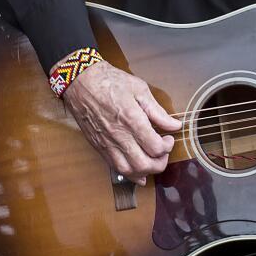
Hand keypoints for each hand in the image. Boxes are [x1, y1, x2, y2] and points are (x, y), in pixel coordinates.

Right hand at [60, 59, 181, 184]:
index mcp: (132, 120)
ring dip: (145, 171)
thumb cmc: (110, 82)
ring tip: (152, 160)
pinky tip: (138, 172)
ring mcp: (107, 144)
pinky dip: (129, 174)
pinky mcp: (99, 147)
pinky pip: (115, 168)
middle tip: (163, 152)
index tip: (168, 138)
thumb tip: (175, 125)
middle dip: (160, 163)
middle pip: (144, 164)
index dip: (167, 146)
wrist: (81, 83)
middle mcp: (119, 136)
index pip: (155, 147)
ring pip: (128, 171)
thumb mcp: (139, 89)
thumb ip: (157, 111)